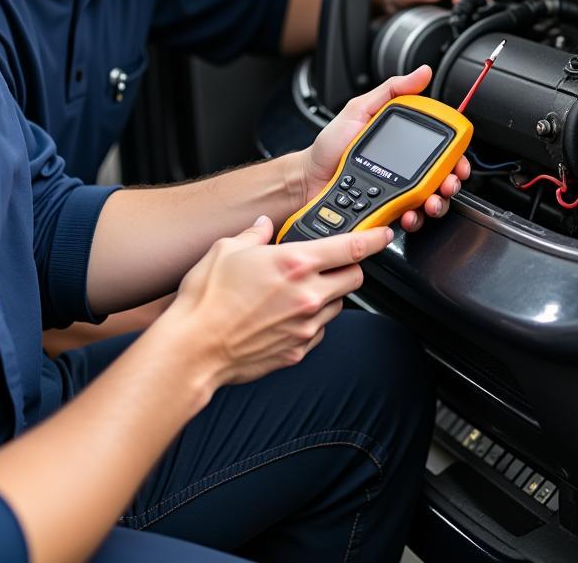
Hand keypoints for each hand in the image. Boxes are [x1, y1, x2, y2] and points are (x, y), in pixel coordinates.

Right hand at [163, 216, 393, 385]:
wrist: (193, 348)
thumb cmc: (206, 299)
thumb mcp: (226, 249)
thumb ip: (253, 234)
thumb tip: (263, 226)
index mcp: (295, 263)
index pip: (352, 247)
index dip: (374, 238)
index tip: (383, 235)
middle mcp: (308, 295)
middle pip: (354, 278)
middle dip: (349, 268)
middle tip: (330, 264)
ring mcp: (306, 326)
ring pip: (339, 306)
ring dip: (328, 296)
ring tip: (298, 292)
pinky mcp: (298, 350)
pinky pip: (318, 331)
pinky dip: (311, 322)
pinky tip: (286, 317)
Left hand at [301, 65, 470, 232]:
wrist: (308, 179)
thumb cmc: (330, 146)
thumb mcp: (359, 109)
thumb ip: (391, 91)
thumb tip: (422, 73)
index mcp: (403, 142)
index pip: (440, 148)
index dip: (456, 155)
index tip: (458, 161)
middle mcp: (404, 167)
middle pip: (443, 177)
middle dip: (452, 183)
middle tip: (446, 184)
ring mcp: (398, 190)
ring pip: (432, 200)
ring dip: (438, 203)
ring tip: (429, 202)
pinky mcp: (388, 210)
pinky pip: (411, 217)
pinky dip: (415, 218)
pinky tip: (408, 213)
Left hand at [376, 0, 470, 15]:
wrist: (392, 0)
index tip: (457, 6)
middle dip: (465, 7)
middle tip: (457, 19)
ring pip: (469, 5)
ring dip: (464, 14)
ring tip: (454, 23)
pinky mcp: (453, 8)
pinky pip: (463, 14)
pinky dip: (461, 20)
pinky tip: (453, 26)